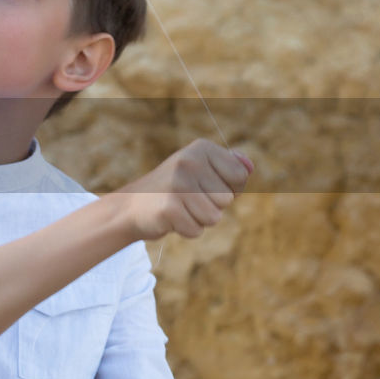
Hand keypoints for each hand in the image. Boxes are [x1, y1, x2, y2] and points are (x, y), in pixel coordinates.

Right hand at [112, 139, 252, 240]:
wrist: (130, 206)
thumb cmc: (172, 190)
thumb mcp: (200, 171)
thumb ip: (229, 166)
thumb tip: (249, 166)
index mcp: (200, 148)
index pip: (240, 176)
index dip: (227, 189)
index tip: (204, 185)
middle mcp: (189, 161)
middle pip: (227, 200)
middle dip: (210, 206)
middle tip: (186, 199)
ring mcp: (178, 184)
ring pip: (214, 217)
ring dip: (198, 219)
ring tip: (178, 208)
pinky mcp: (169, 208)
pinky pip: (196, 230)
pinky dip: (185, 230)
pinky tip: (170, 218)